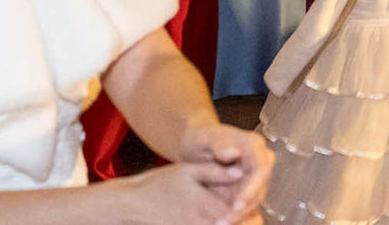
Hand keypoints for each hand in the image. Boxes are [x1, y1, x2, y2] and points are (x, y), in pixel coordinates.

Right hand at [121, 161, 249, 224]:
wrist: (133, 205)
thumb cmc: (159, 184)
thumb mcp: (188, 170)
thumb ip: (216, 172)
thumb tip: (241, 169)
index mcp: (207, 205)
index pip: (239, 211)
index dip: (250, 208)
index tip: (255, 203)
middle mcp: (203, 223)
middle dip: (246, 221)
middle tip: (254, 217)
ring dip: (233, 222)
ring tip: (245, 219)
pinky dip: (219, 224)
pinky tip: (219, 220)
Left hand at [179, 122, 273, 216]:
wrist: (194, 145)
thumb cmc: (200, 138)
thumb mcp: (205, 137)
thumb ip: (219, 143)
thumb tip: (234, 153)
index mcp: (253, 144)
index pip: (261, 167)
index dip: (252, 188)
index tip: (237, 204)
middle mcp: (258, 160)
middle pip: (260, 187)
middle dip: (245, 207)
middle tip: (226, 221)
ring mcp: (254, 176)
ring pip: (254, 200)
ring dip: (240, 215)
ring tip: (221, 224)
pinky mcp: (247, 189)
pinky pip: (247, 205)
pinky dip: (236, 216)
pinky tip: (222, 222)